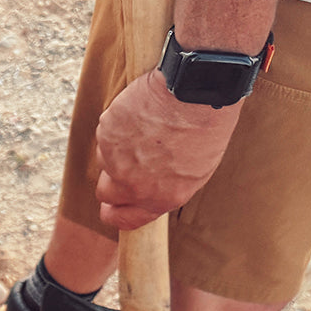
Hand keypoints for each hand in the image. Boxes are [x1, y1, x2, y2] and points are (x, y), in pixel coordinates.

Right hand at [94, 70, 242, 230]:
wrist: (198, 91)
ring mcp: (116, 161)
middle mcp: (134, 186)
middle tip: (127, 160)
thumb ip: (164, 187)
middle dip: (112, 178)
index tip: (111, 206)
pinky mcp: (106, 134)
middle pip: (105, 192)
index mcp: (160, 199)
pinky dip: (118, 125)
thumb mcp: (195, 171)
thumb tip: (145, 190)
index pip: (122, 218)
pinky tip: (139, 114)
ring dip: (117, 147)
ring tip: (144, 129)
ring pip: (105, 159)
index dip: (114, 212)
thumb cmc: (206, 128)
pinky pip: (105, 133)